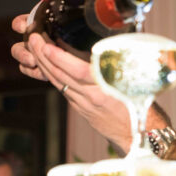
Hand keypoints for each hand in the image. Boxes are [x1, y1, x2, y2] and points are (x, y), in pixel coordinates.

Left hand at [10, 20, 132, 151]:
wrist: (139, 136)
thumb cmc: (143, 108)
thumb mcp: (138, 83)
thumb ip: (125, 65)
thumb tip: (117, 42)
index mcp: (107, 90)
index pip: (78, 72)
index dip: (59, 58)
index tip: (47, 44)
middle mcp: (92, 97)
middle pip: (61, 75)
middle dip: (43, 56)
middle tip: (33, 39)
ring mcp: (84, 104)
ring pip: (58, 82)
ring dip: (43, 64)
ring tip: (34, 47)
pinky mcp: (81, 108)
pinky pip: (62, 88)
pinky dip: (52, 75)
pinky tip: (46, 64)